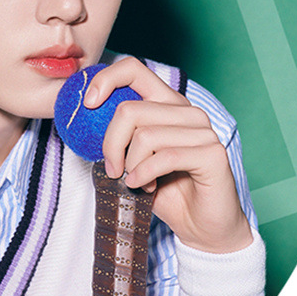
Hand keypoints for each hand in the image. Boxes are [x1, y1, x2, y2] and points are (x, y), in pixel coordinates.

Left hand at [84, 57, 252, 253]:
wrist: (202, 226)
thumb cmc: (165, 191)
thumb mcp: (132, 159)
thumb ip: (118, 137)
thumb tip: (83, 122)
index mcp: (166, 104)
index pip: (133, 69)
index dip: (106, 80)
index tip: (89, 105)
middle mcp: (187, 111)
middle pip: (130, 110)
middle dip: (111, 144)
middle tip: (113, 170)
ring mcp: (203, 130)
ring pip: (145, 135)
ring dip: (131, 165)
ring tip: (137, 181)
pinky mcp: (213, 153)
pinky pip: (165, 157)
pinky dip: (145, 174)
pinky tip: (144, 187)